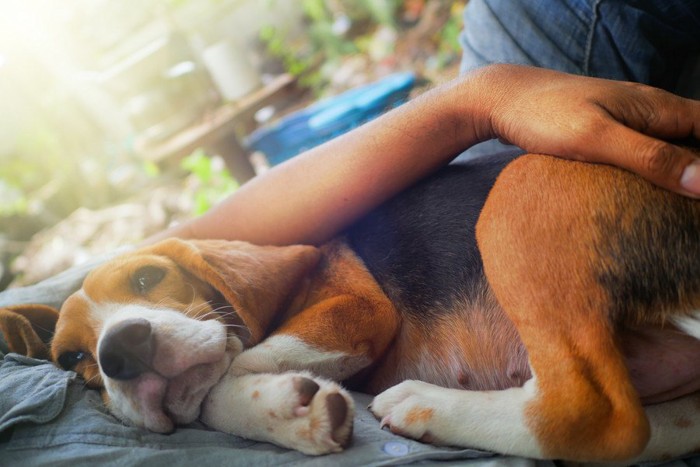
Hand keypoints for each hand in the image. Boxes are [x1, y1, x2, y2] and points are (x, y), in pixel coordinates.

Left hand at [471, 64, 699, 196]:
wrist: (500, 99)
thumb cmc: (545, 115)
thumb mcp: (597, 139)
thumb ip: (651, 158)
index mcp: (659, 108)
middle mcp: (650, 112)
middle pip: (696, 143)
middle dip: (696, 176)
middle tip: (686, 216)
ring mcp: (629, 122)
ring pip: (670, 150)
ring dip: (674, 177)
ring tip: (671, 214)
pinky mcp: (607, 134)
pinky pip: (642, 155)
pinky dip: (647, 176)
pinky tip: (636, 200)